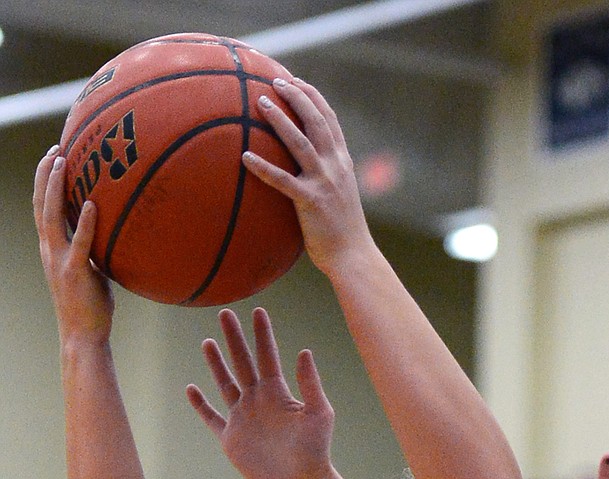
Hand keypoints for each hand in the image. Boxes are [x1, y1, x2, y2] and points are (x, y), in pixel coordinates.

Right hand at [33, 146, 113, 343]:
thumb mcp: (91, 272)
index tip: (53, 157)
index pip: (42, 207)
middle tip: (55, 148)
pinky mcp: (76, 272)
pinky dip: (85, 223)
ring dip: (54, 187)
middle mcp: (50, 250)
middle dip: (44, 173)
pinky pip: (80, 243)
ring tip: (62, 162)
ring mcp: (60, 260)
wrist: (83, 336)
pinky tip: (91, 204)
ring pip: (51, 216)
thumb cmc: (91, 307)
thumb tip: (113, 236)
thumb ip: (94, 252)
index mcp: (51, 248)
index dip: (43, 181)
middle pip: (40, 203)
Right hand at [186, 307, 334, 478]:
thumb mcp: (319, 414)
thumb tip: (304, 351)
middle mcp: (259, 401)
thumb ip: (310, 384)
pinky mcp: (231, 439)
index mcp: (279, 393)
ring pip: (225, 384)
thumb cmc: (316, 450)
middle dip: (234, 339)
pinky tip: (191, 388)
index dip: (262, 334)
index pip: (267, 356)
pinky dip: (200, 405)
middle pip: (242, 363)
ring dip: (216, 364)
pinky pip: (212, 418)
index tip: (258, 311)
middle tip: (225, 313)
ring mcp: (243, 418)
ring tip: (208, 341)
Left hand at [243, 77, 372, 274]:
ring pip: (300, 142)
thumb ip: (329, 176)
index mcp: (343, 163)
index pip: (330, 120)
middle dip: (296, 96)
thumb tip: (309, 168)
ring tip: (260, 102)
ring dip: (279, 119)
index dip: (313, 97)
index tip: (297, 81)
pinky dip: (263, 167)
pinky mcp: (310, 202)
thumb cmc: (344, 232)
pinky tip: (245, 156)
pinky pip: (282, 181)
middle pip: (316, 121)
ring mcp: (324, 183)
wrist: (354, 257)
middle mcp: (335, 167)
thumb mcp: (342, 195)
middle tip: (275, 82)